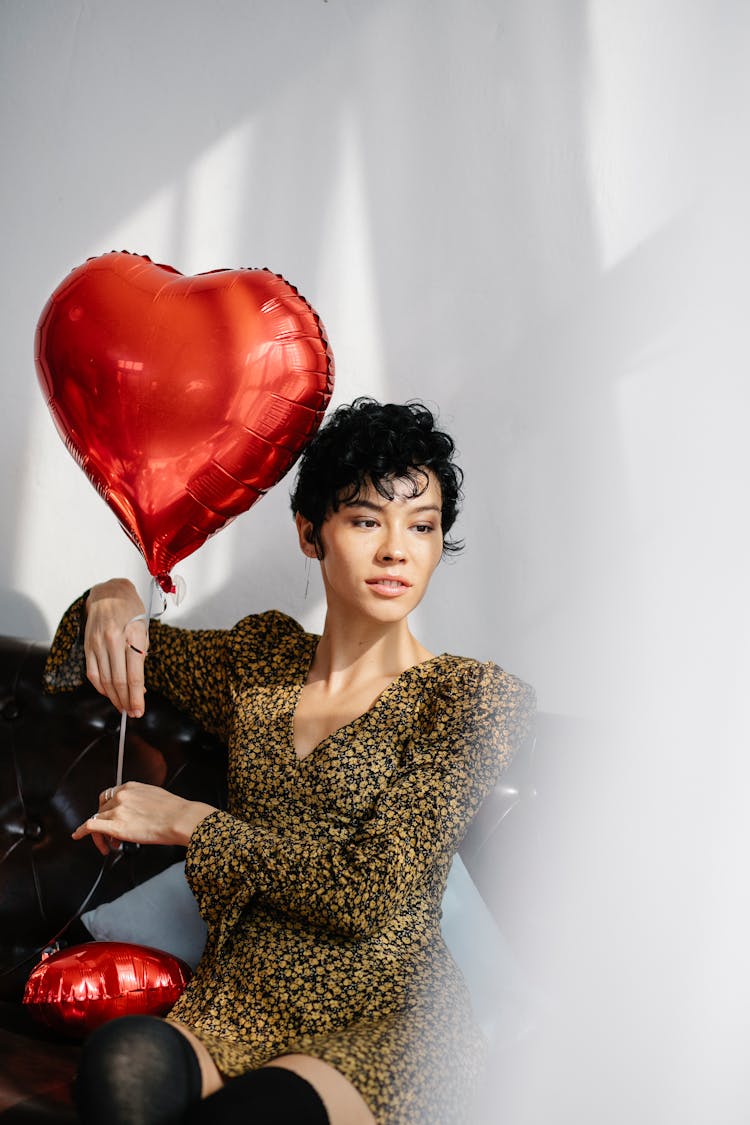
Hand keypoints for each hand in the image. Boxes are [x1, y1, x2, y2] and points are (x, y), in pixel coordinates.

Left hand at [72, 781, 216, 855]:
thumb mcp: (154, 796)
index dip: (108, 809)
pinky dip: (81, 831)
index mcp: (131, 787)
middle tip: (110, 836)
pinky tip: (78, 835)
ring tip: (109, 845)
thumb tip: (137, 812)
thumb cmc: (174, 811)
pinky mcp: (116, 826)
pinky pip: (91, 826)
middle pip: (101, 809)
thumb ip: (141, 800)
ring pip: (97, 819)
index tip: (109, 818)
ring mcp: (117, 810)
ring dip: (100, 833)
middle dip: (104, 822)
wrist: (180, 819)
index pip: (110, 796)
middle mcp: (121, 796)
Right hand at [85, 579, 148, 716]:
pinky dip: (100, 687)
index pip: (134, 675)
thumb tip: (140, 687)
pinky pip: (92, 673)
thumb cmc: (131, 611)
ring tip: (122, 707)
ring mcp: (97, 644)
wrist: (108, 593)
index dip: (137, 697)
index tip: (139, 710)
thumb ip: (142, 656)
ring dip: (114, 698)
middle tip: (132, 713)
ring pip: (104, 680)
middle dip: (126, 702)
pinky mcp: (88, 646)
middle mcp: (113, 641)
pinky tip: (108, 694)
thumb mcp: (144, 629)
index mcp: (132, 636)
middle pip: (119, 681)